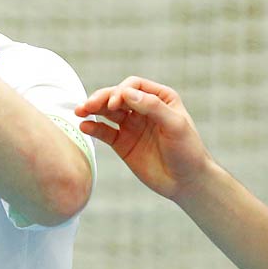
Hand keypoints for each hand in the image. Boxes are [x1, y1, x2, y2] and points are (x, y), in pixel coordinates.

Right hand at [74, 77, 214, 199]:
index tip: (115, 104)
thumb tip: (125, 93)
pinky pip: (105, 132)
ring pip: (107, 112)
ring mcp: (132, 126)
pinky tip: (85, 127)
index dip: (121, 91)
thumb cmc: (188, 150)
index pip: (133, 86)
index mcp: (160, 98)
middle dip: (102, 98)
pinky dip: (94, 128)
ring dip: (93, 109)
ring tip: (80, 111)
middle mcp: (144, 109)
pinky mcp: (123, 144)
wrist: (186, 182)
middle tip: (88, 105)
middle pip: (117, 96)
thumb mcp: (175, 125)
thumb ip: (152, 107)